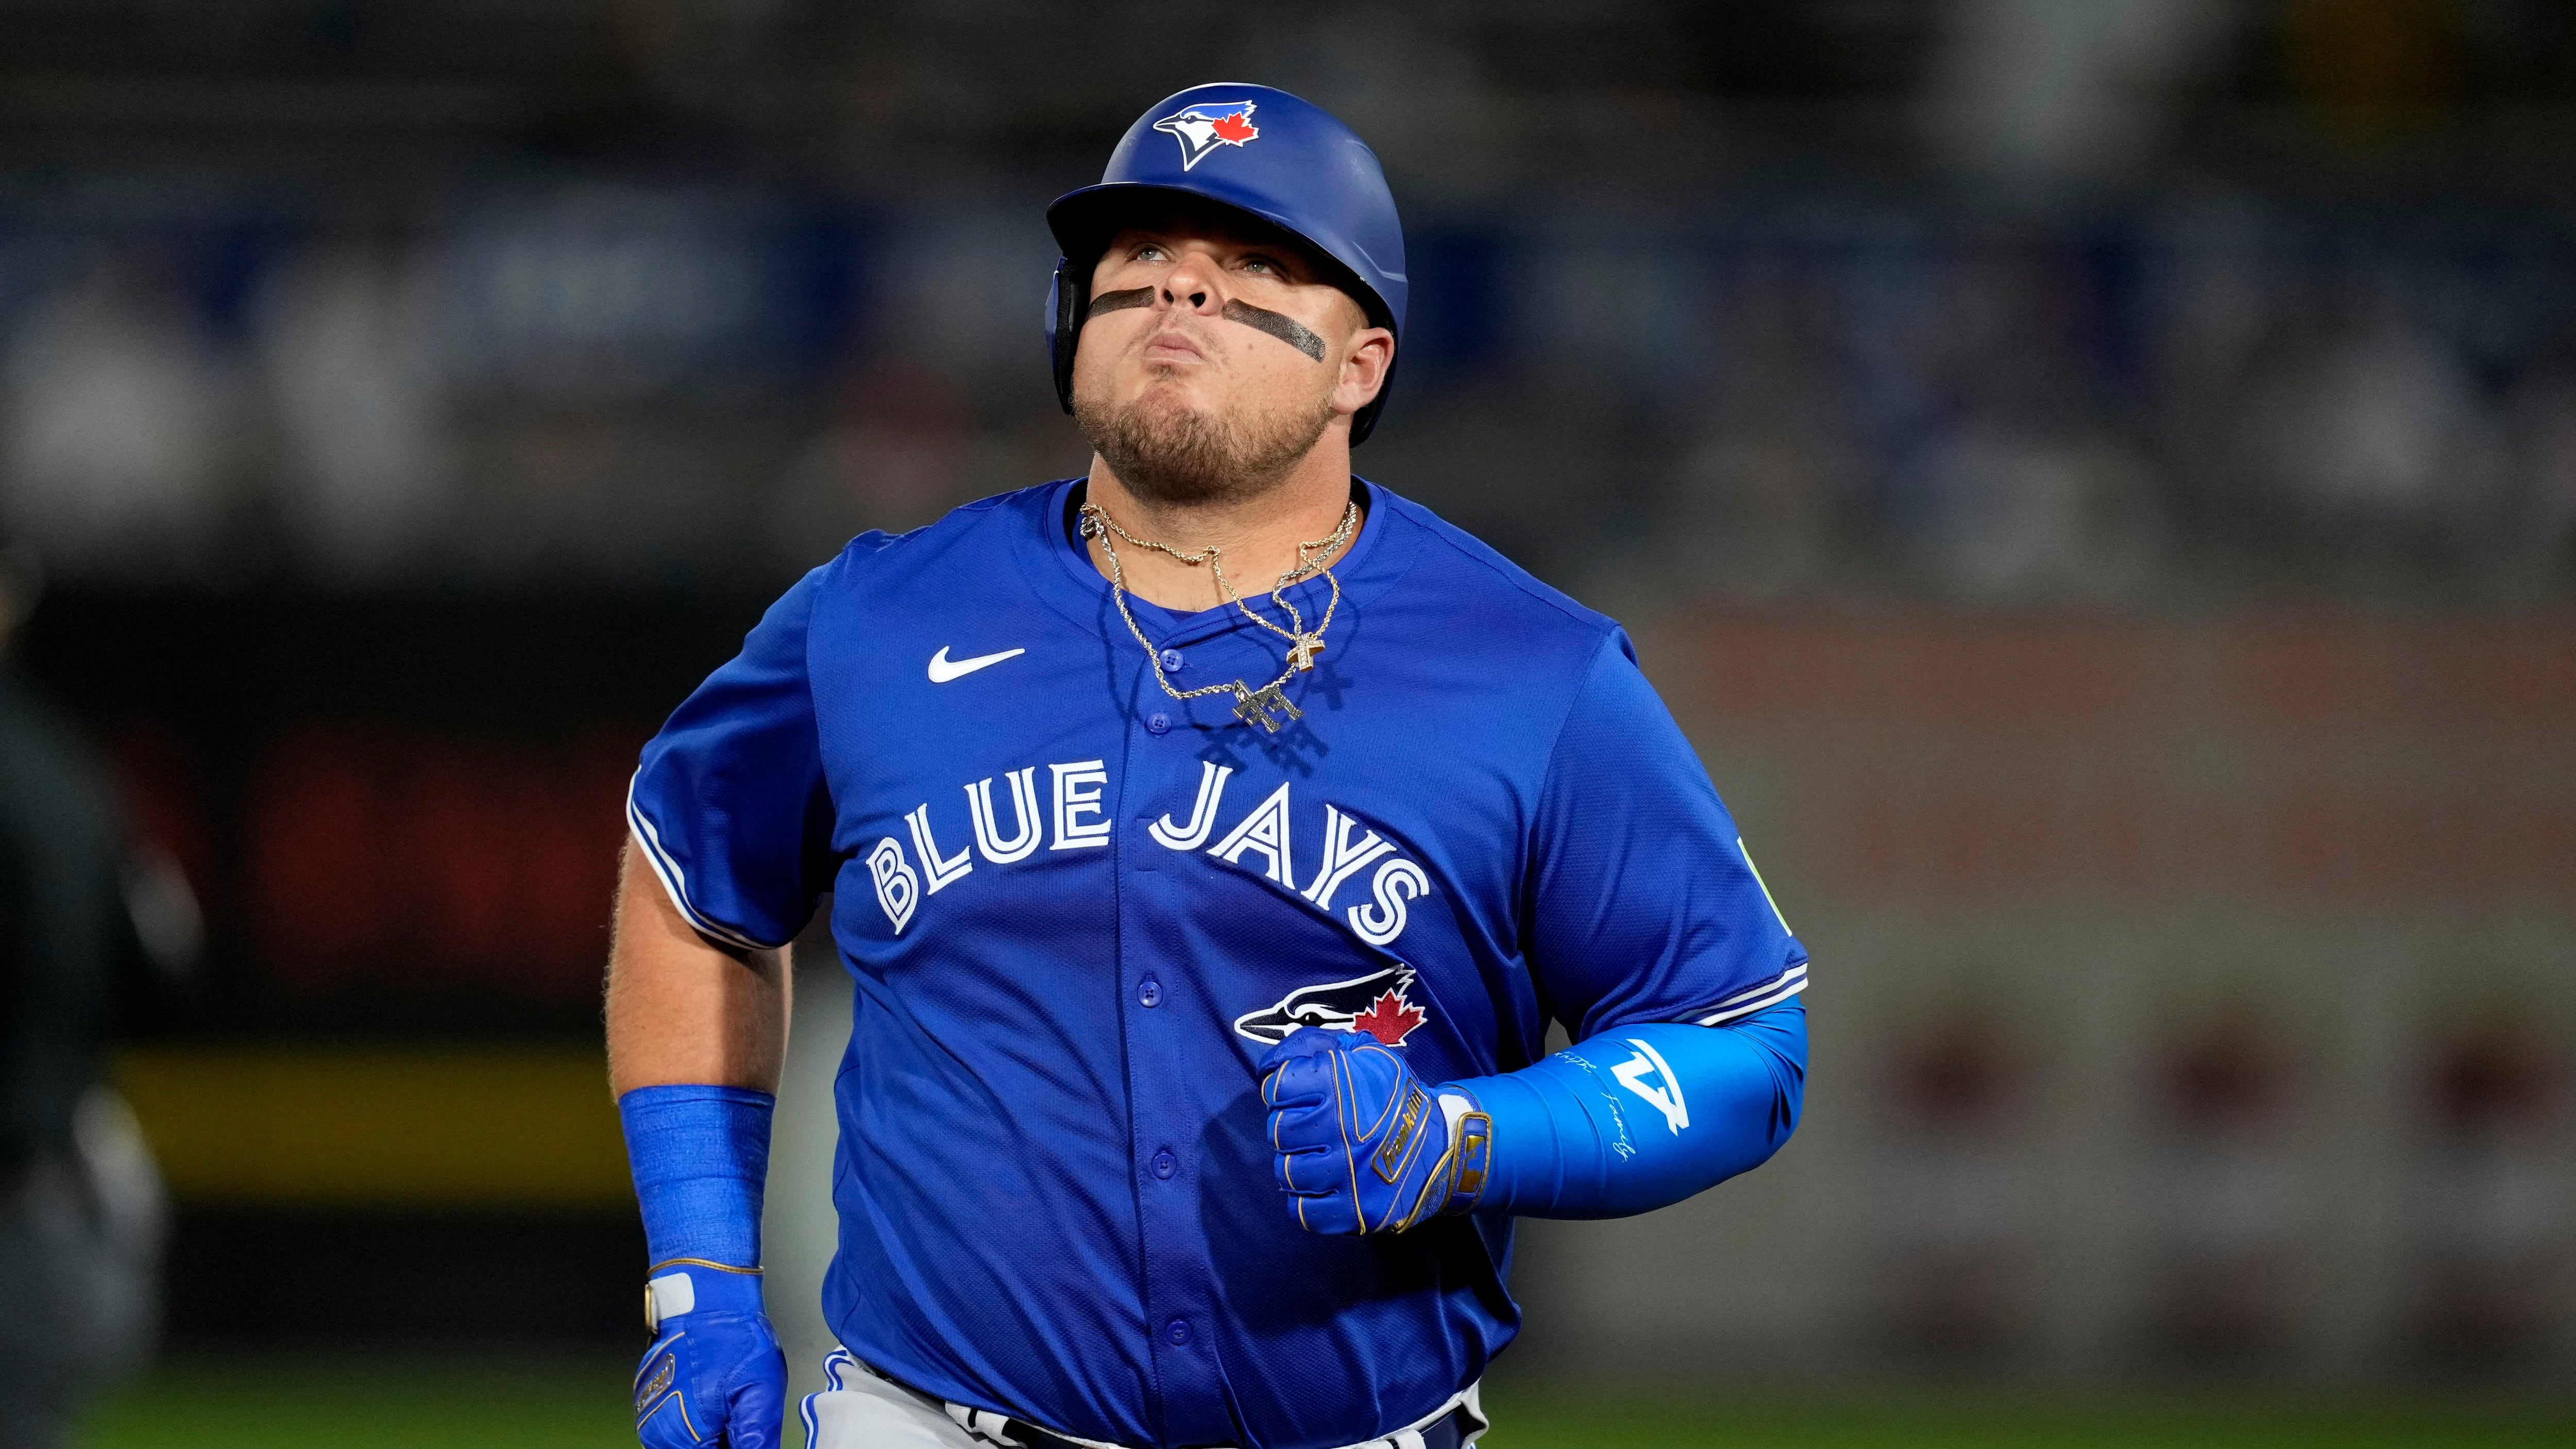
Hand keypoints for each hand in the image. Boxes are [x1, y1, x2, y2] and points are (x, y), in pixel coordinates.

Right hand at [632, 1264, 786, 1447]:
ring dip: (710, 1432)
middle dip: (724, 1439)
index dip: (736, 1446)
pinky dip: (696, 1418)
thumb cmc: (734, 1338)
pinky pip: (675, 1424)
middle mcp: (659, 1432)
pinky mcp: (649, 1400)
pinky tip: (713, 1396)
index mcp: (685, 1437)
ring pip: (688, 1441)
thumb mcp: (761, 1393)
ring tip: (727, 1402)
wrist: (707, 1299)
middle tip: (739, 1413)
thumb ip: (757, 1438)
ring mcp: (650, 1416)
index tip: (745, 1431)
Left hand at [1259, 1027, 1491, 1234]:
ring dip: (1297, 1163)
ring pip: (1286, 1172)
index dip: (1283, 1089)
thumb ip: (1314, 1045)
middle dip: (1290, 1126)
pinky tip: (1323, 1185)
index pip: (1277, 1085)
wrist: (1445, 1146)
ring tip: (1319, 1157)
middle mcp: (1340, 1128)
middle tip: (1312, 1128)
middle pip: (1278, 1130)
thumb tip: (1270, 1065)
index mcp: (1339, 1084)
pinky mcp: (1353, 1211)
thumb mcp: (1366, 1052)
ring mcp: (1346, 1174)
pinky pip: (1302, 1210)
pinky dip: (1306, 1200)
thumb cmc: (1397, 1097)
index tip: (1299, 1095)